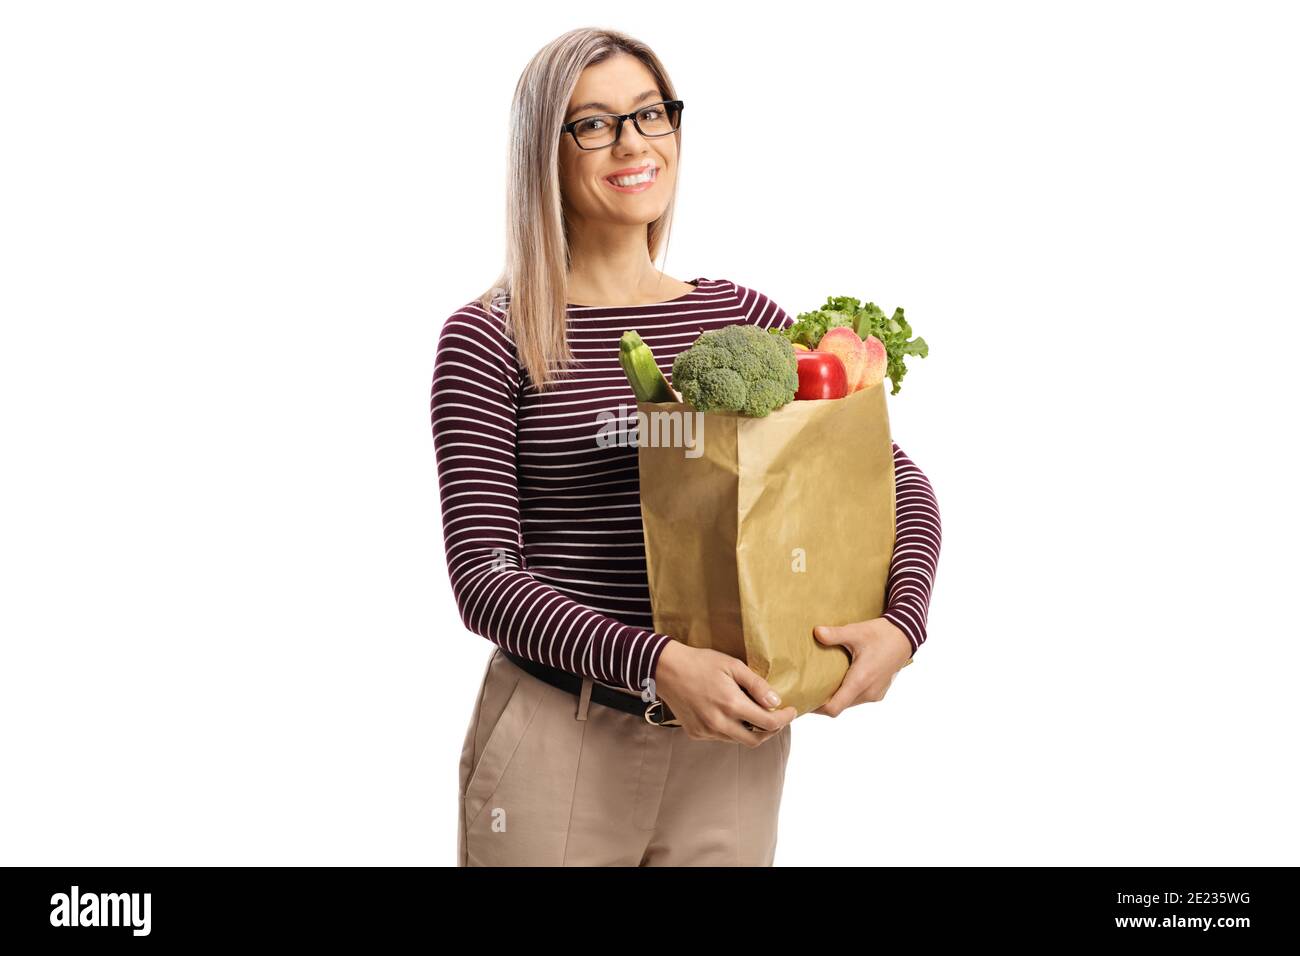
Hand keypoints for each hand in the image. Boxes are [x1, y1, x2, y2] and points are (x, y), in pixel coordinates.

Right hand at [652, 641, 797, 746]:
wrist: (666, 670)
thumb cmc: (701, 663)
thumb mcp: (733, 666)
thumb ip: (756, 685)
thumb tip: (775, 701)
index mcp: (731, 705)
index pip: (768, 723)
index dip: (784, 719)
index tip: (791, 711)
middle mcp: (719, 724)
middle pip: (756, 740)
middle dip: (771, 730)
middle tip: (776, 717)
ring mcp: (706, 731)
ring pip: (738, 740)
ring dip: (751, 730)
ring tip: (754, 713)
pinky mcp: (696, 733)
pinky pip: (721, 737)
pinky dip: (731, 729)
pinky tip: (729, 714)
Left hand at [810, 618, 913, 716]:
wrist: (905, 636)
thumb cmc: (881, 633)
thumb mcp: (855, 632)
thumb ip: (835, 634)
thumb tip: (816, 632)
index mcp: (860, 681)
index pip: (834, 707)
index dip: (817, 708)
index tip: (805, 699)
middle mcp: (868, 692)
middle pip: (839, 706)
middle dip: (823, 702)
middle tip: (808, 689)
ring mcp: (875, 694)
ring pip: (849, 703)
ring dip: (836, 697)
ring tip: (821, 684)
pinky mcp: (879, 692)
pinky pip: (858, 699)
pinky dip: (847, 694)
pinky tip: (839, 681)